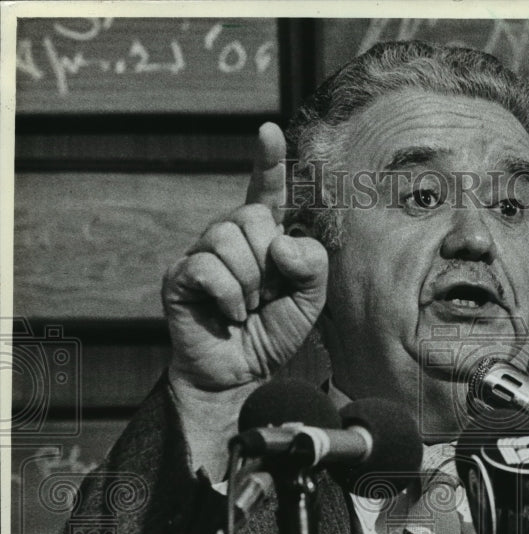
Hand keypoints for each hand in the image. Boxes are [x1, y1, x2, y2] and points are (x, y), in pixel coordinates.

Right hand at [163, 122, 328, 393]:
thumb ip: (313, 264)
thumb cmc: (274, 331)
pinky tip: (230, 314)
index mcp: (263, 236)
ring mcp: (201, 253)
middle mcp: (229, 236)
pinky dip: (230, 297)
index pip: (266, 190)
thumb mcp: (311, 299)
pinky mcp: (180, 276)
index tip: (269, 131)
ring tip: (249, 306)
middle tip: (267, 294)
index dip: (268, 161)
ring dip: (250, 283)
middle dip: (269, 261)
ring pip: (228, 239)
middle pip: (252, 216)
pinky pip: (210, 268)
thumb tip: (282, 243)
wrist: (242, 373)